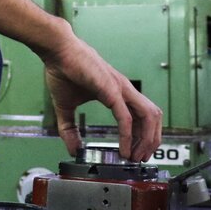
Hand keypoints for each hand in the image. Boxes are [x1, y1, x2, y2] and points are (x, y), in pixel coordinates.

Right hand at [41, 25, 162, 161]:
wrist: (58, 51)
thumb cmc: (63, 70)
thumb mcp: (65, 107)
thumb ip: (69, 129)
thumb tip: (73, 150)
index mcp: (117, 92)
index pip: (141, 116)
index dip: (142, 136)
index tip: (134, 152)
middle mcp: (124, 90)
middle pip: (152, 117)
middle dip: (151, 140)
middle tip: (141, 158)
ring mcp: (120, 89)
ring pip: (148, 117)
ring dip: (146, 139)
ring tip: (136, 156)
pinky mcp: (112, 90)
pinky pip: (127, 117)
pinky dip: (128, 136)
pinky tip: (124, 149)